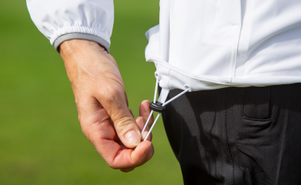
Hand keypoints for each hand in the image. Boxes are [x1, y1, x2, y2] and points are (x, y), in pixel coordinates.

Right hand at [60, 39, 153, 171]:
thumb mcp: (110, 94)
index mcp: (95, 131)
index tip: (146, 142)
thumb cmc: (92, 71)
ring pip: (131, 141)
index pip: (115, 159)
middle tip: (146, 125)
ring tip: (144, 111)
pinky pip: (132, 127)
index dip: (134, 157)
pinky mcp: (117, 115)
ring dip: (143, 130)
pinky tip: (143, 106)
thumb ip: (122, 120)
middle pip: (126, 154)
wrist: (88, 56)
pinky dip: (141, 120)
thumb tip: (134, 143)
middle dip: (141, 145)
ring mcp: (110, 124)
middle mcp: (102, 131)